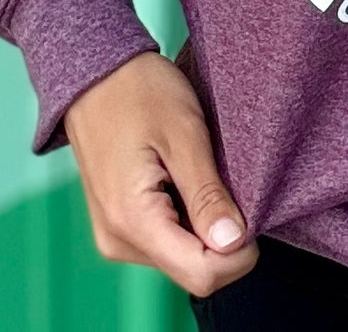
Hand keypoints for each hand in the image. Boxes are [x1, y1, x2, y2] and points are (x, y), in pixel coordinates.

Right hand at [63, 51, 258, 296]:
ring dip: (204, 224)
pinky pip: (165, 239)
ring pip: (182, 256)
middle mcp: (118, 241)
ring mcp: (115, 236)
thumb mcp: (184, 134)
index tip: (252, 211)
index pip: (201, 275)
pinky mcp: (118, 225)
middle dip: (223, 236)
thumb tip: (233, 243)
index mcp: (132, 221)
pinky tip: (185, 177)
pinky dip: (186, 216)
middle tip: (226, 180)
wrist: (95, 72)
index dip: (238, 253)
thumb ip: (207, 194)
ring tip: (200, 172)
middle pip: (193, 269)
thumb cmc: (140, 91)